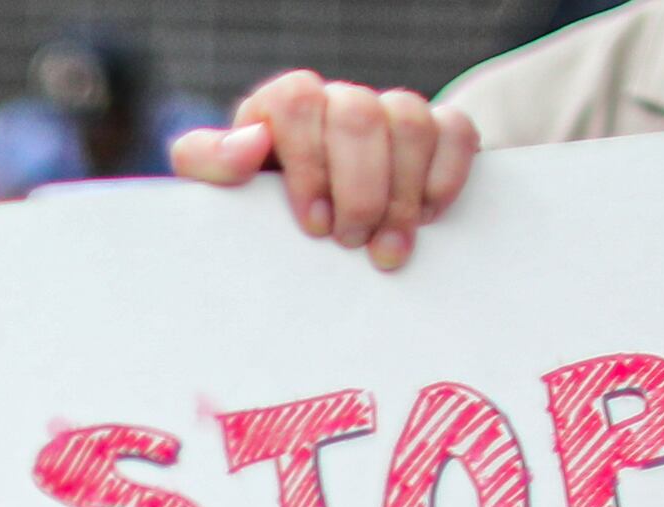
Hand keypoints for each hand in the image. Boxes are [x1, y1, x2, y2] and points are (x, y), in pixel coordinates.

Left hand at [172, 68, 480, 271]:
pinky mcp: (437, 131)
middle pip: (358, 115)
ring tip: (387, 248)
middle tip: (351, 243)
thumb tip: (248, 145)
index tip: (314, 224)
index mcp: (282, 110)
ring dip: (402, 193)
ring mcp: (388, 113)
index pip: (296, 100)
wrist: (311, 233)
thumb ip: (208, 163)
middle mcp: (336, 103)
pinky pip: (455, 130)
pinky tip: (428, 217)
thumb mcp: (222, 193)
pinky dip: (446, 175)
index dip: (309, 160)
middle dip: (359, 189)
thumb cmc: (261, 212)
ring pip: (409, 119)